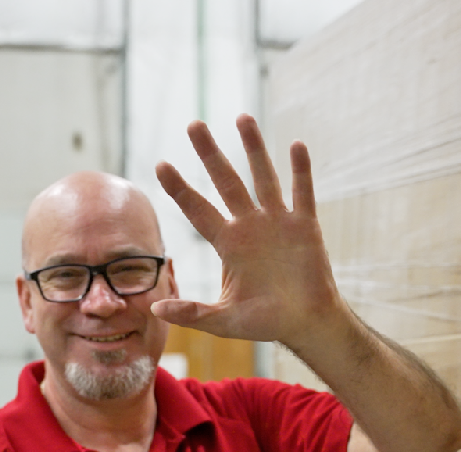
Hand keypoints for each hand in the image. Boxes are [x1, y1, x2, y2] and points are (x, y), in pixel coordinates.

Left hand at [152, 115, 350, 346]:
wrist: (305, 325)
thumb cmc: (265, 322)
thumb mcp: (223, 320)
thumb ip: (192, 313)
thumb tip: (154, 310)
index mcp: (228, 244)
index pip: (197, 209)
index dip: (180, 188)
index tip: (161, 164)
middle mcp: (250, 226)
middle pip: (226, 181)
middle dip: (210, 153)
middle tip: (193, 124)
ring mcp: (278, 222)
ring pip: (263, 177)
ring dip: (253, 148)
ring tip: (241, 117)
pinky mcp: (305, 226)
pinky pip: (302, 193)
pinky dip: (300, 170)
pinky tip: (295, 145)